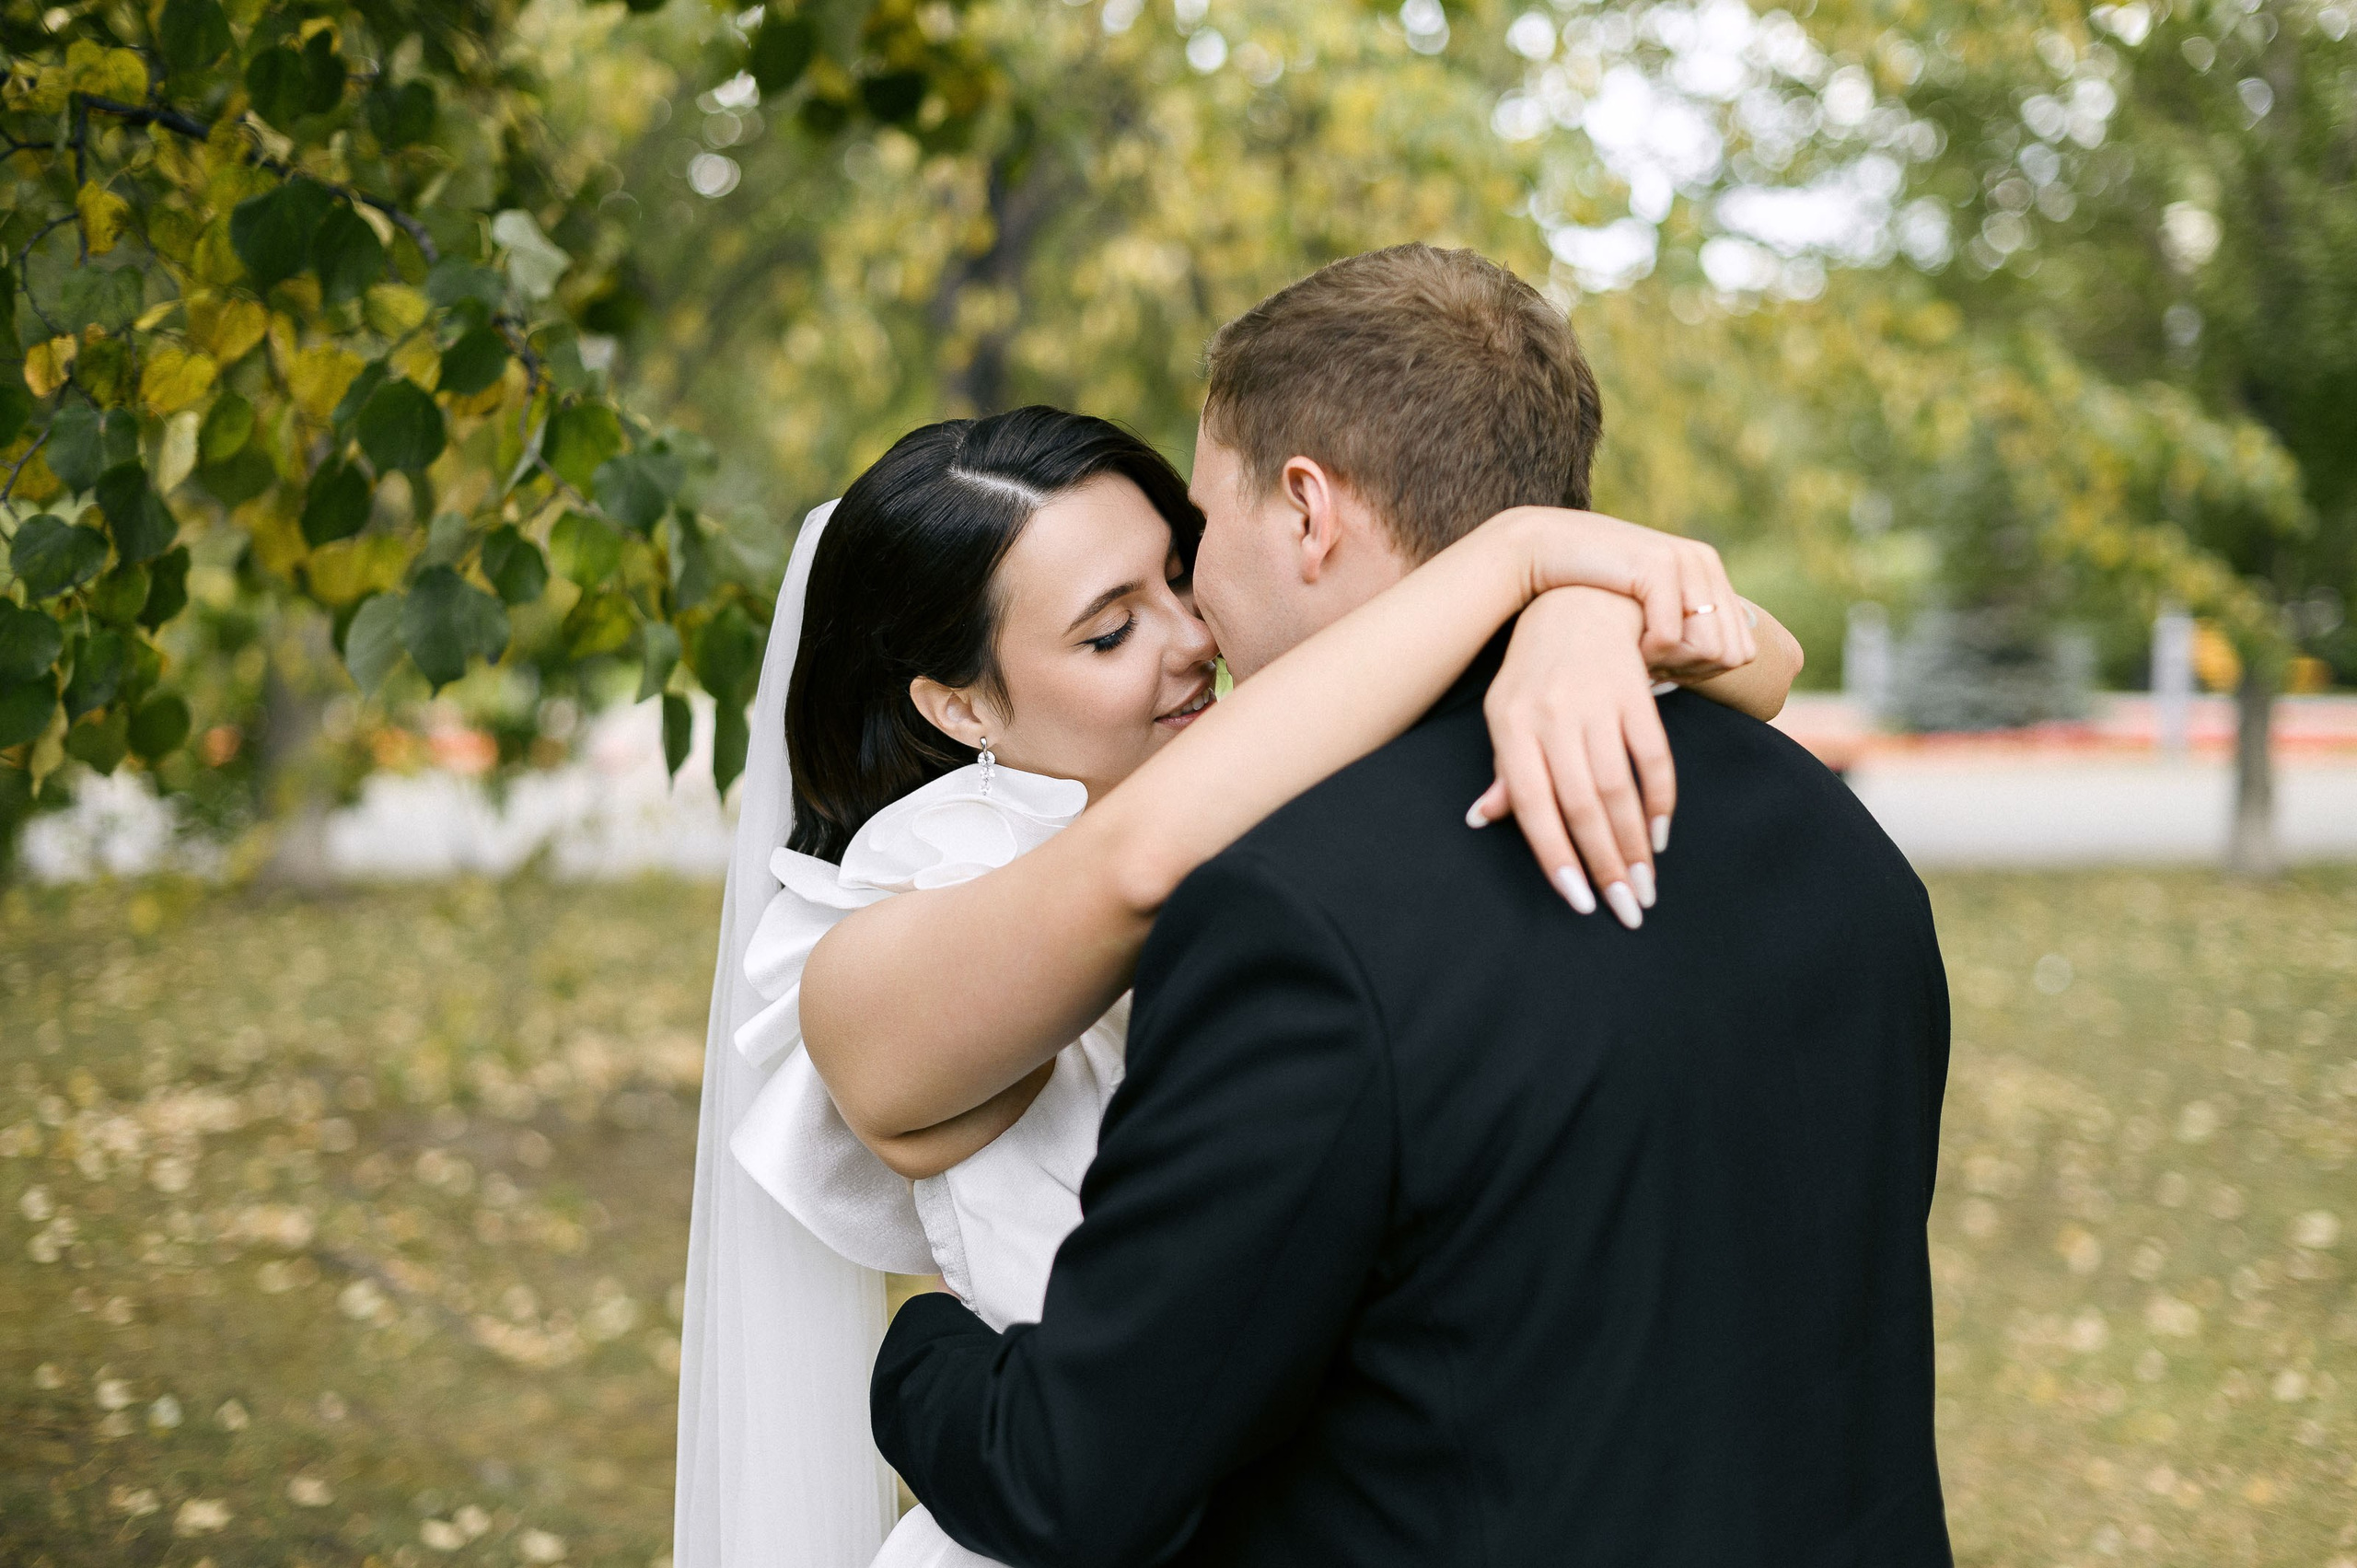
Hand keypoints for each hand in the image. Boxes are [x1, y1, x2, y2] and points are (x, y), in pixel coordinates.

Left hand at [1468, 587, 1672, 929]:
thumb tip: (1482, 819)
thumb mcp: (1504, 714)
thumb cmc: (1533, 673)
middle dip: (1606, 864)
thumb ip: (1503, 770)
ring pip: (1618, 787)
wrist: (1578, 603)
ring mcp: (1595, 702)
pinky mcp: (1634, 693)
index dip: (1556, 856)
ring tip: (1646, 886)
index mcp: (1511, 727)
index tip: (1580, 902)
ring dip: (1635, 843)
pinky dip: (1661, 799)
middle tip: (1627, 909)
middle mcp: (1551, 716)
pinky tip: (1661, 835)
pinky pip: (1653, 755)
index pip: (1531, 805)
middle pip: (1580, 804)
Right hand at [1493, 506, 1757, 676]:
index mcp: (1708, 572)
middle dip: (1690, 672)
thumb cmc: (1589, 592)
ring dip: (1670, 664)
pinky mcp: (1658, 566)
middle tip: (1650, 663)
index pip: (1742, 650)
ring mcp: (1684, 561)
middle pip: (1730, 654)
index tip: (1663, 665)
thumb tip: (1722, 666)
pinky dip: (1646, 652)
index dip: (1703, 672)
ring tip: (1639, 650)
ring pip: (1710, 648)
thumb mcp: (1648, 610)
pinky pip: (1671, 638)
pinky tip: (1624, 639)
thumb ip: (1685, 627)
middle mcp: (1704, 562)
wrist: (1541, 550)